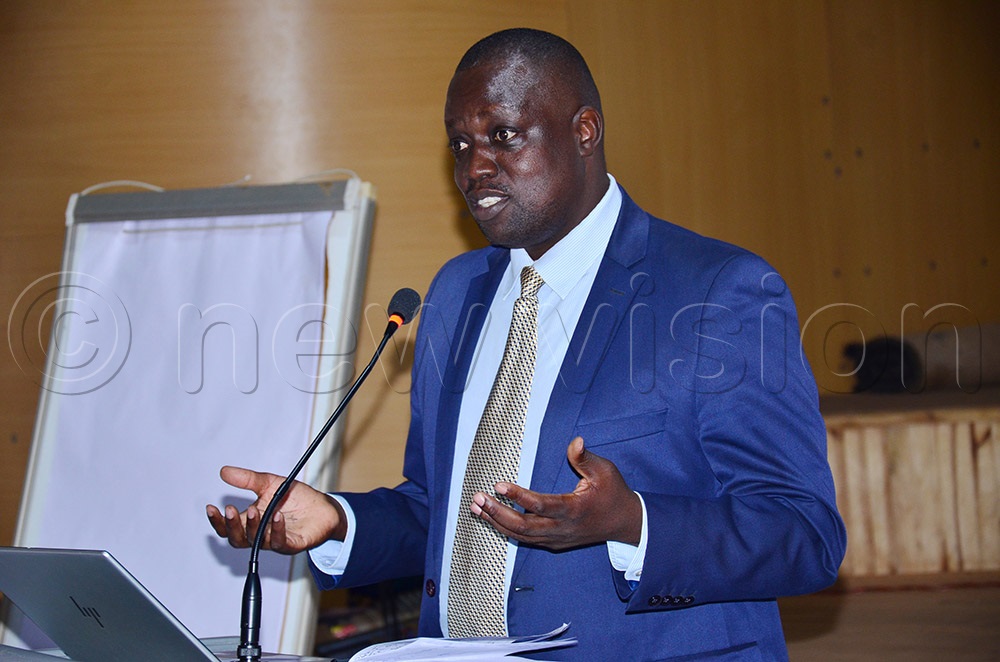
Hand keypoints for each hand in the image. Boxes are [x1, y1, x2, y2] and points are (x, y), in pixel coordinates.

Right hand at [206, 466, 345, 553]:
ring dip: (252, 527)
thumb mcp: (269, 483)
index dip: (217, 520)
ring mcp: (276, 541)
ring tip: (253, 510)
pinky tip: (277, 517)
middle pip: (238, 539)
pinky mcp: (293, 544)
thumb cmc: (295, 498)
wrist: (323, 507)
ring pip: (257, 542)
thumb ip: (247, 479)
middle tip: (229, 510)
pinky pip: (281, 542)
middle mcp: (261, 534)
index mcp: (251, 521)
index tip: (211, 507)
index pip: (228, 527)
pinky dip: (277, 530)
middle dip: (231, 526)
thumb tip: (224, 471)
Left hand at [469, 437, 641, 549]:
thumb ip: (585, 458)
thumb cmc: (613, 493)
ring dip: (496, 522)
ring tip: (476, 507)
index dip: (518, 496)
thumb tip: (575, 441)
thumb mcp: (605, 471)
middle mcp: (562, 529)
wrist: (624, 524)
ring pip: (520, 536)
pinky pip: (525, 539)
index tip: (498, 485)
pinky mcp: (553, 543)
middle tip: (478, 498)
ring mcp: (556, 539)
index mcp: (574, 510)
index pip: (541, 505)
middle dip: (497, 513)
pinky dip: (506, 529)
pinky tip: (490, 517)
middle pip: (523, 527)